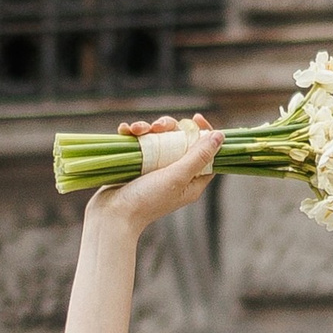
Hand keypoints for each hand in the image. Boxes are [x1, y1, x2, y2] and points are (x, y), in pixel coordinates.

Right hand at [85, 114, 219, 236]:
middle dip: (169, 127)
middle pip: (181, 140)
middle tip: (158, 127)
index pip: (207, 153)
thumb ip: (198, 156)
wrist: (111, 214)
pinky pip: (139, 142)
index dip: (204, 133)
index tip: (196, 118)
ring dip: (147, 128)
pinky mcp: (137, 165)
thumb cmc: (147, 200)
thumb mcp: (177, 176)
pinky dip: (133, 134)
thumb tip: (220, 137)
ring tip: (137, 130)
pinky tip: (125, 131)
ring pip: (158, 138)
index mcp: (192, 181)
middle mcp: (175, 174)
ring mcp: (155, 169)